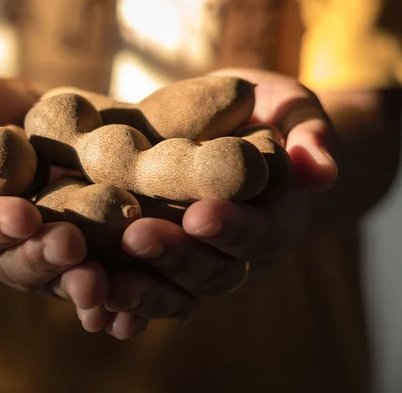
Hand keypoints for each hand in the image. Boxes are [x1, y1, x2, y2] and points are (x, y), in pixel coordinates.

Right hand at [0, 72, 109, 332]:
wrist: (36, 124)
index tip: (22, 217)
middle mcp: (7, 244)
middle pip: (20, 261)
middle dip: (43, 257)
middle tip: (69, 247)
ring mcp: (48, 255)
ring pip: (61, 278)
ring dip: (78, 285)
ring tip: (98, 282)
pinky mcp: (88, 255)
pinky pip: (100, 282)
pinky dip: (114, 301)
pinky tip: (130, 312)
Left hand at [104, 69, 337, 338]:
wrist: (236, 134)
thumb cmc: (264, 113)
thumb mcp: (291, 106)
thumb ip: (308, 129)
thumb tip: (320, 168)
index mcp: (274, 217)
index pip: (258, 230)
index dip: (232, 227)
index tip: (200, 214)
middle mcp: (238, 252)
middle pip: (214, 271)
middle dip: (176, 256)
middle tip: (136, 236)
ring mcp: (202, 264)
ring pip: (179, 293)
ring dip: (144, 292)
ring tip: (105, 283)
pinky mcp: (169, 267)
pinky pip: (151, 294)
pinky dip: (127, 307)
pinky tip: (95, 310)